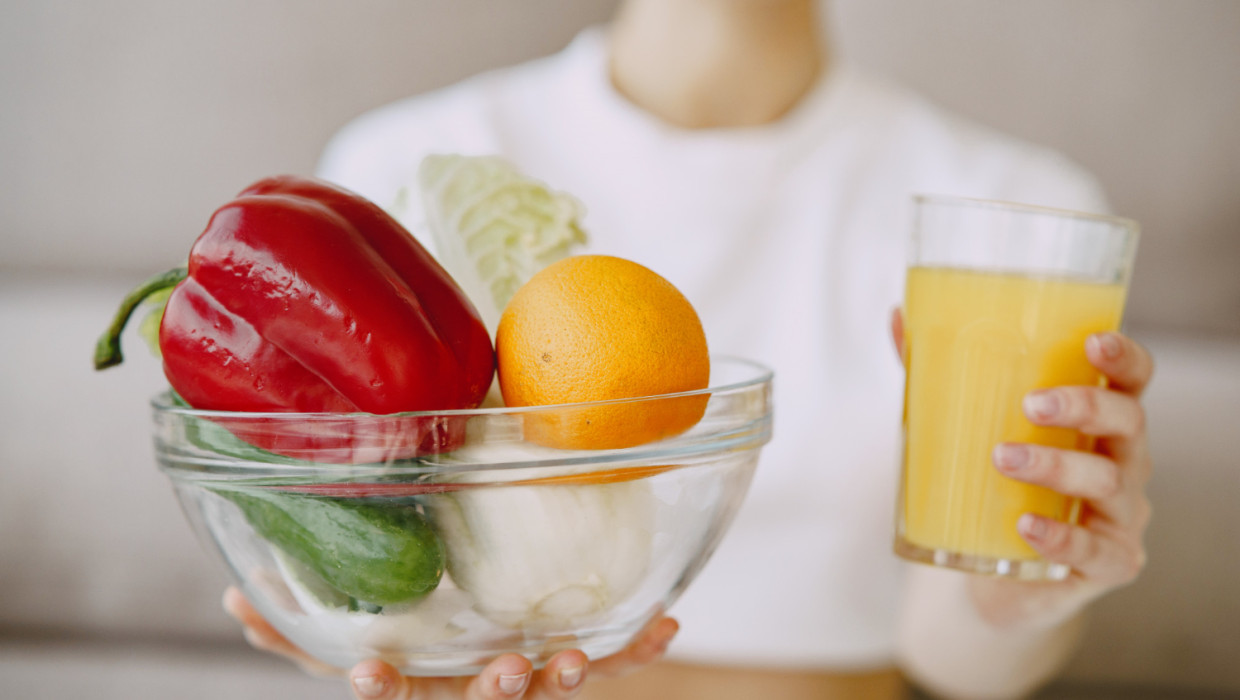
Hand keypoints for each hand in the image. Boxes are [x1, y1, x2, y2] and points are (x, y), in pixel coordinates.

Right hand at [223, 587, 678, 698]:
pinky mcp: (571, 674)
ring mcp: (524, 688)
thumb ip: (293, 632)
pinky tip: (667, 625)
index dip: (384, 688)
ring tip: (575, 656)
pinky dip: (636, 649)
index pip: (397, 696)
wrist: (494, 678)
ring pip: (546, 691)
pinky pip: (610, 666)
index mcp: (422, 687)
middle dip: (495, 691)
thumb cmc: (416, 663)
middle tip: (508, 668)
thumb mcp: (347, 649)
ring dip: (565, 675)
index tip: (367, 674)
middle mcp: (473, 693)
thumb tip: (232, 595)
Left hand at [891, 311, 1154, 627]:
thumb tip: (898, 317)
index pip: (1131, 381)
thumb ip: (938, 375)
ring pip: (1109, 482)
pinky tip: (1025, 526)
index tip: (1093, 343)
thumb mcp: (968, 427)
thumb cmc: (992, 485)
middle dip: (1086, 407)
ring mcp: (1120, 515)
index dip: (1124, 358)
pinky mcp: (1107, 562)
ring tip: (1003, 459)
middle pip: (1128, 421)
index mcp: (1099, 421)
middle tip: (1032, 404)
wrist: (991, 573)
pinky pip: (1094, 550)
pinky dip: (1060, 537)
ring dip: (1057, 466)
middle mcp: (1122, 461)